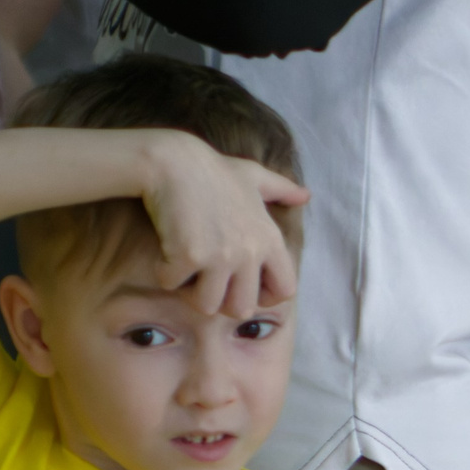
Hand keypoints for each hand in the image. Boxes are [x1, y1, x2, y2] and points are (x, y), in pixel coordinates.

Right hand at [141, 135, 309, 317]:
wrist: (174, 160)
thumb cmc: (214, 169)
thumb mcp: (255, 176)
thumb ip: (282, 189)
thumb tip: (306, 195)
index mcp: (270, 240)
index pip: (285, 290)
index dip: (264, 297)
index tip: (242, 287)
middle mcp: (250, 253)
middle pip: (241, 309)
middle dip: (221, 302)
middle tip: (205, 281)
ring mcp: (221, 256)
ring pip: (207, 306)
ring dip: (190, 293)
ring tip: (185, 270)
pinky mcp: (189, 255)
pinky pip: (171, 285)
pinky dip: (164, 274)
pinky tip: (164, 253)